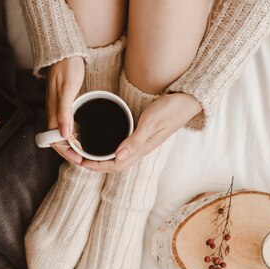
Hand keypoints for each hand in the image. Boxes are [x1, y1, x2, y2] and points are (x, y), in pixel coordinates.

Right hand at [46, 56, 84, 164]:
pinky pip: (68, 125)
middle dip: (70, 153)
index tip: (78, 160)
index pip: (55, 140)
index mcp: (53, 112)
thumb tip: (64, 135)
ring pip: (64, 135)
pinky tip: (84, 137)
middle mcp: (55, 114)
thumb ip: (64, 112)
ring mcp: (60, 110)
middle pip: (59, 141)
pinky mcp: (66, 105)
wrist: (66, 52)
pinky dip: (75, 135)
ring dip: (73, 146)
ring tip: (85, 153)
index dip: (66, 152)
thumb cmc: (66, 68)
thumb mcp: (66, 90)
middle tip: (85, 161)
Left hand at [81, 93, 201, 172]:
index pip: (115, 166)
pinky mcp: (144, 136)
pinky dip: (112, 149)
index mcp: (142, 149)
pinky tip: (106, 143)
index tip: (82, 162)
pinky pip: (125, 148)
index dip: (97, 167)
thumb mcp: (151, 122)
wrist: (189, 101)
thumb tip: (117, 156)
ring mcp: (144, 143)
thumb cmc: (171, 109)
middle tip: (79, 159)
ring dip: (104, 159)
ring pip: (120, 158)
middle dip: (97, 165)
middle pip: (116, 165)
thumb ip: (135, 140)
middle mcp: (142, 149)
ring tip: (89, 154)